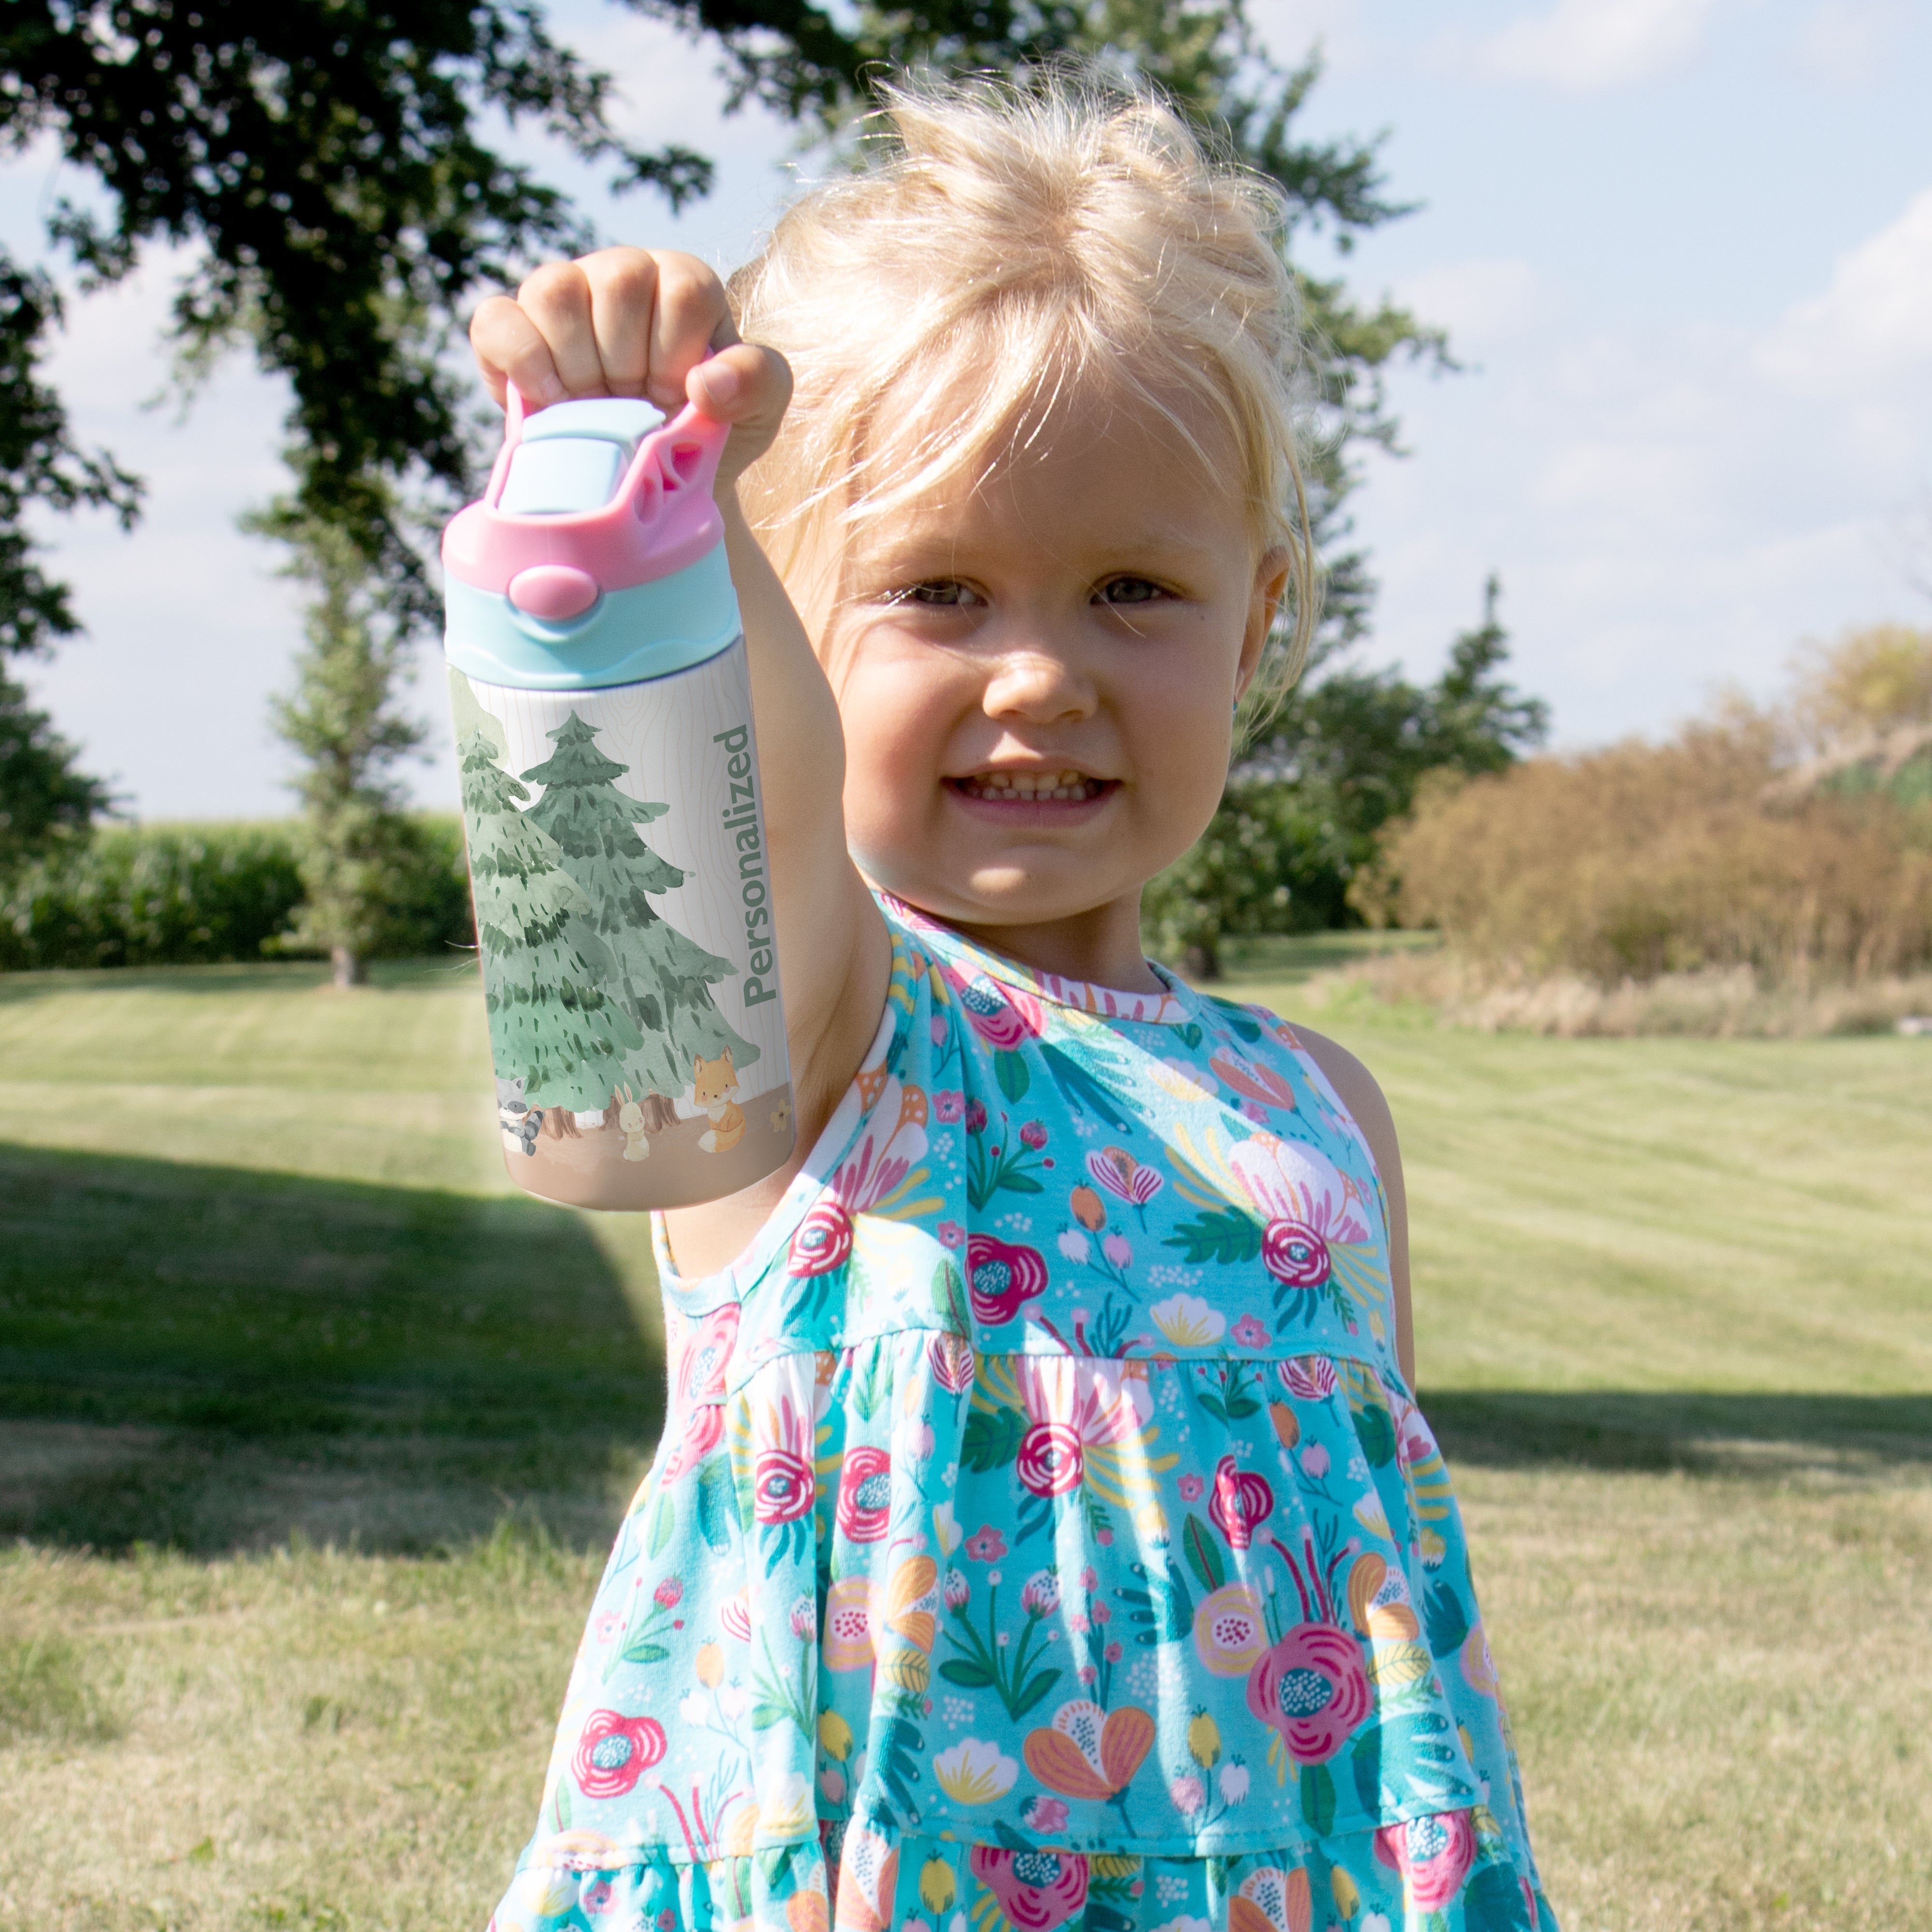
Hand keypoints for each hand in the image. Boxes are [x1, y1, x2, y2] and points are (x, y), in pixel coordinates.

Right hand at [468, 247, 789, 486]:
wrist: (643, 476)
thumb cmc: (705, 432)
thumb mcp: (757, 412)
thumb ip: (757, 383)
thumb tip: (705, 383)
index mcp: (683, 284)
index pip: (683, 289)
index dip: (677, 355)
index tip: (674, 398)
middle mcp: (621, 272)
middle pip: (619, 281)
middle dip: (630, 362)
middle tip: (634, 406)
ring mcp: (562, 292)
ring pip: (556, 289)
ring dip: (579, 364)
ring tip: (593, 406)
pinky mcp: (509, 325)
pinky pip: (497, 320)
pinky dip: (521, 362)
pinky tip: (549, 400)